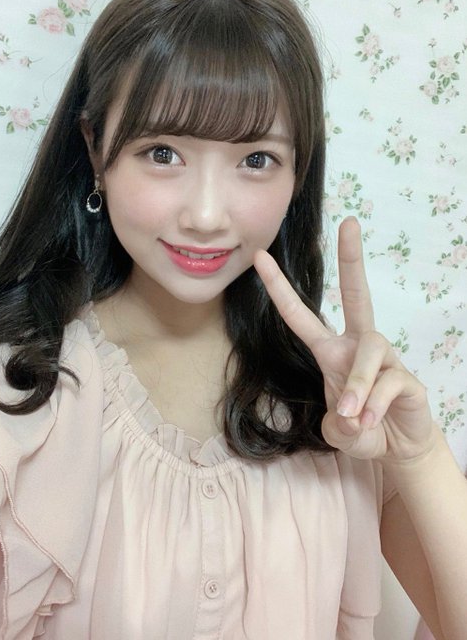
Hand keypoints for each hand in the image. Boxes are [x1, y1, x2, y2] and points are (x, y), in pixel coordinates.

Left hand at [254, 216, 433, 462]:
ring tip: (352, 416)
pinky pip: (389, 383)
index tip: (260, 257)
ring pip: (371, 350)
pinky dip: (375, 406)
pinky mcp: (408, 377)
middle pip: (356, 294)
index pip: (301, 315)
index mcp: (331, 351)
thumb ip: (336, 425)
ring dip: (358, 385)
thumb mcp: (338, 431)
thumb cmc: (362, 429)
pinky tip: (370, 422)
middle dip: (351, 259)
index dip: (280, 288)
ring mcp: (386, 359)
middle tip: (349, 222)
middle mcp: (357, 346)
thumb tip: (350, 415)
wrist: (399, 447)